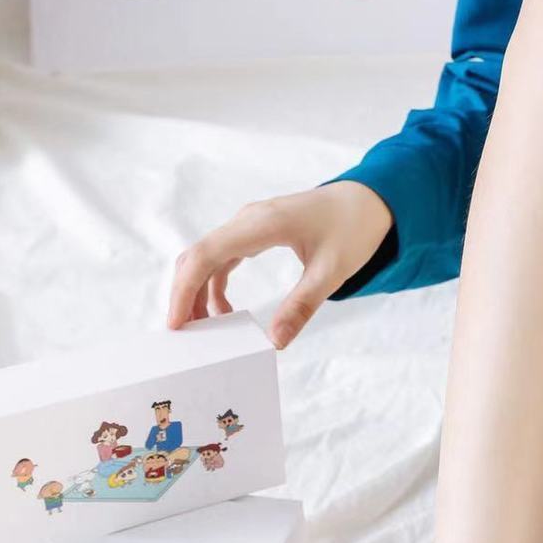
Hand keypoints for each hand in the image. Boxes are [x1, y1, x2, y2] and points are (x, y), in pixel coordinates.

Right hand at [167, 180, 392, 348]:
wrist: (366, 200)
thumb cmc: (353, 229)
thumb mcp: (332, 272)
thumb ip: (302, 306)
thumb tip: (274, 342)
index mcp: (262, 224)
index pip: (207, 255)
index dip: (185, 290)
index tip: (175, 323)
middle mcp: (248, 220)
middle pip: (198, 256)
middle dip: (185, 294)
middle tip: (185, 335)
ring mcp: (249, 224)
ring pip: (207, 257)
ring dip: (199, 291)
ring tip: (205, 329)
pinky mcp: (254, 232)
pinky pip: (223, 257)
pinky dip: (215, 284)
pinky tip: (224, 310)